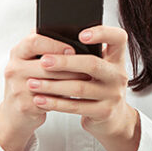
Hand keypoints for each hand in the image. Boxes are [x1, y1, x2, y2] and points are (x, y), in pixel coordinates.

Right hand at [0, 32, 92, 150]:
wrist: (14, 112)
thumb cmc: (30, 81)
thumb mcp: (31, 62)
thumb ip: (46, 48)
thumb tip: (75, 38)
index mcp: (17, 53)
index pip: (34, 41)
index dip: (55, 44)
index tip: (72, 49)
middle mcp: (14, 68)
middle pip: (45, 63)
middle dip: (70, 66)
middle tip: (88, 67)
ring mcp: (17, 88)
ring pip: (50, 83)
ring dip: (71, 81)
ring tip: (86, 80)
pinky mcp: (24, 105)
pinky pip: (50, 100)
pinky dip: (65, 98)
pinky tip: (75, 96)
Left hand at [27, 25, 140, 150]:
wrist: (112, 117)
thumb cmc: (97, 84)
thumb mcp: (98, 67)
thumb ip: (84, 54)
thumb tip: (50, 39)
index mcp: (117, 58)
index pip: (118, 38)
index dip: (102, 33)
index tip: (80, 34)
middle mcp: (118, 75)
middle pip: (92, 64)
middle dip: (65, 63)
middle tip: (43, 61)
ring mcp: (113, 95)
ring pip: (79, 88)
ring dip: (53, 85)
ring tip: (33, 83)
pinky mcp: (104, 112)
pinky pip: (76, 106)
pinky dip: (55, 103)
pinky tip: (40, 99)